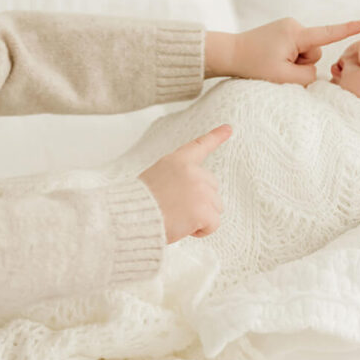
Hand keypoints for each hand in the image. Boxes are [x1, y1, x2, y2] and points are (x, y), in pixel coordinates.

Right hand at [138, 124, 232, 243]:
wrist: (131, 217)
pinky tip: (184, 228)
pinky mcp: (204, 211)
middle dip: (200, 201)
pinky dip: (202, 231)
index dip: (216, 136)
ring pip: (215, 208)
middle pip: (212, 188)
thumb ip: (177, 180)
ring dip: (201, 217)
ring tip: (178, 218)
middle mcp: (193, 172)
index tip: (228, 128)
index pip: (200, 146)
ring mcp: (201, 190)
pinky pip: (214, 225)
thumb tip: (191, 198)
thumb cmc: (137, 204)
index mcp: (177, 161)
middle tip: (176, 209)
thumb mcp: (155, 179)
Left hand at [206, 18, 359, 85]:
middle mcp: (294, 26)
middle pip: (313, 53)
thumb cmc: (253, 66)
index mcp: (295, 34)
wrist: (228, 53)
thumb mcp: (283, 77)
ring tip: (271, 63)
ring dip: (292, 63)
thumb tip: (314, 70)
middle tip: (277, 68)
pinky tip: (271, 59)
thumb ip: (307, 76)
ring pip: (304, 54)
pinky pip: (295, 51)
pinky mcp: (282, 33)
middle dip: (301, 64)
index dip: (348, 30)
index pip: (327, 34)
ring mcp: (287, 28)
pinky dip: (287, 59)